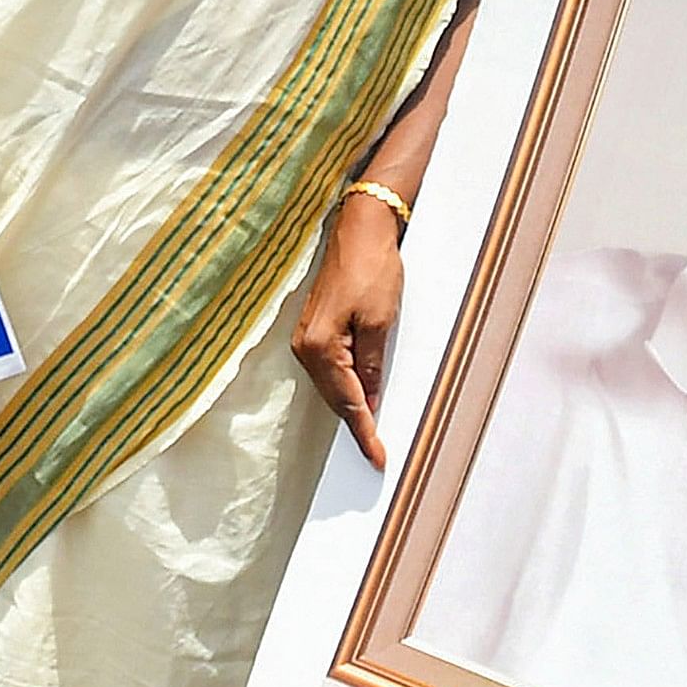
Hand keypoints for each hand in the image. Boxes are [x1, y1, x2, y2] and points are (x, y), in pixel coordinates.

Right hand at [289, 196, 404, 470]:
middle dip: (355, 426)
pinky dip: (345, 388)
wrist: (359, 230)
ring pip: (331, 386)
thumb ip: (371, 365)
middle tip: (376, 453)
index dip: (363, 432)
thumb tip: (369, 399)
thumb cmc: (372, 268)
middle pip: (334, 399)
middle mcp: (306, 346)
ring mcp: (307, 338)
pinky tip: (359, 398)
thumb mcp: (380, 322)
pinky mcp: (315, 329)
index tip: (376, 457)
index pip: (347, 402)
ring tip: (370, 434)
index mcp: (321, 347)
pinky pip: (330, 370)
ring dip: (350, 408)